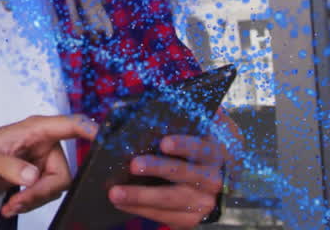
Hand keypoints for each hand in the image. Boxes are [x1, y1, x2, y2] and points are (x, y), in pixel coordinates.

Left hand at [0, 114, 97, 218]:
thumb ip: (8, 166)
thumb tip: (33, 177)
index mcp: (36, 129)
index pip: (70, 125)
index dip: (90, 131)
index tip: (105, 140)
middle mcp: (46, 142)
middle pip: (64, 172)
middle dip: (42, 192)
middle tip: (18, 203)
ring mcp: (46, 160)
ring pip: (57, 187)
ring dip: (34, 200)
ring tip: (10, 206)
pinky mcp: (43, 175)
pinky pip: (48, 194)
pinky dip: (32, 203)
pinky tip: (12, 206)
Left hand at [109, 109, 239, 229]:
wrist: (213, 180)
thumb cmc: (194, 148)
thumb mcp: (194, 130)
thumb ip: (175, 116)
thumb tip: (123, 112)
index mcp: (213, 151)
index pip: (201, 147)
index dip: (183, 145)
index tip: (164, 143)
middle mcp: (212, 178)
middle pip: (184, 173)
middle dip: (157, 168)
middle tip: (133, 164)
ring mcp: (204, 201)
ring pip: (171, 199)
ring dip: (141, 196)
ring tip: (115, 192)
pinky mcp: (191, 218)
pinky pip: (164, 216)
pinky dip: (140, 209)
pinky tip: (120, 202)